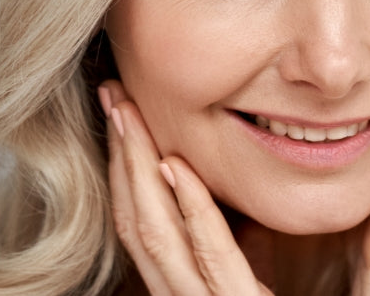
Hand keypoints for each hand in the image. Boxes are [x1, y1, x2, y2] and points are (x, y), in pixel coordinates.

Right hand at [99, 80, 271, 295]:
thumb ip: (235, 238)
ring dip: (136, 169)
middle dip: (120, 155)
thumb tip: (214, 189)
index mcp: (191, 286)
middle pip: (137, 221)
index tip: (121, 111)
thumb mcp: (259, 270)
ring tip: (127, 114)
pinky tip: (173, 166)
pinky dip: (189, 209)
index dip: (124, 167)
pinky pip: (211, 257)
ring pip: (156, 236)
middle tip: (111, 94)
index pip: (143, 223)